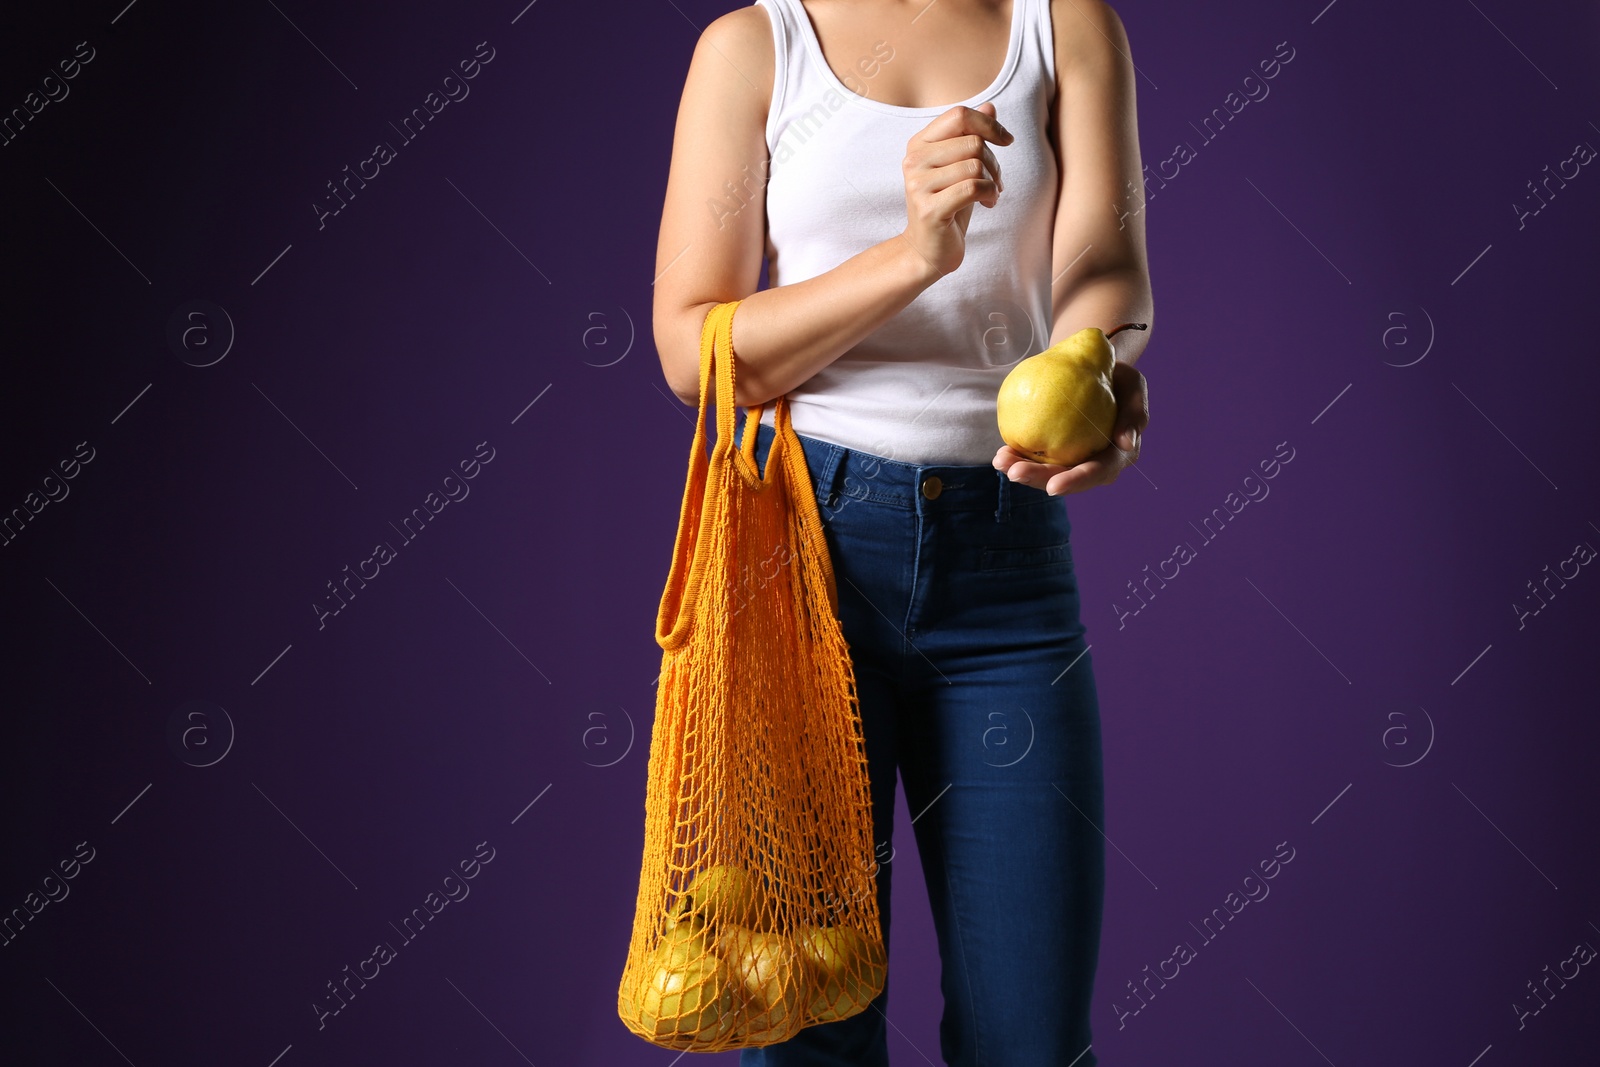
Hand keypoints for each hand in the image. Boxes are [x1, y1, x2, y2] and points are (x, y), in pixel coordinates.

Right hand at [899, 102, 1012, 278]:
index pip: (959, 115)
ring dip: (993, 181)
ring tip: (992, 194)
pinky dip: (990, 194)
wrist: (928, 250)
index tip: (1006, 141)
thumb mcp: (961, 167)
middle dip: (994, 161)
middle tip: (996, 181)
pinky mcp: (929, 209)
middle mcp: (914, 160)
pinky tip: (988, 204)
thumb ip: (971, 136)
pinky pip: (973, 188)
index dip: (989, 125)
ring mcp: (918, 185)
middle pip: (972, 142)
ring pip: (975, 165)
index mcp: (919, 144)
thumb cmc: (948, 205)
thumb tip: (990, 106)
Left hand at [993, 360, 1149, 495]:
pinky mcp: (1054, 450)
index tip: (1053, 487)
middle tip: (1014, 473)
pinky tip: (1001, 453)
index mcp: (1117, 456)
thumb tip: (1125, 443)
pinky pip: (1035, 456)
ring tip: (1001, 462)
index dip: (1075, 482)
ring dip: (1022, 471)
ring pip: (1046, 472)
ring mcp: (1072, 459)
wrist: (1096, 368)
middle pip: (1065, 479)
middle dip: (1038, 480)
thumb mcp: (1133, 385)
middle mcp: (1094, 464)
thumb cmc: (1118, 377)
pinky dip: (1018, 456)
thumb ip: (1135, 412)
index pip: (1097, 472)